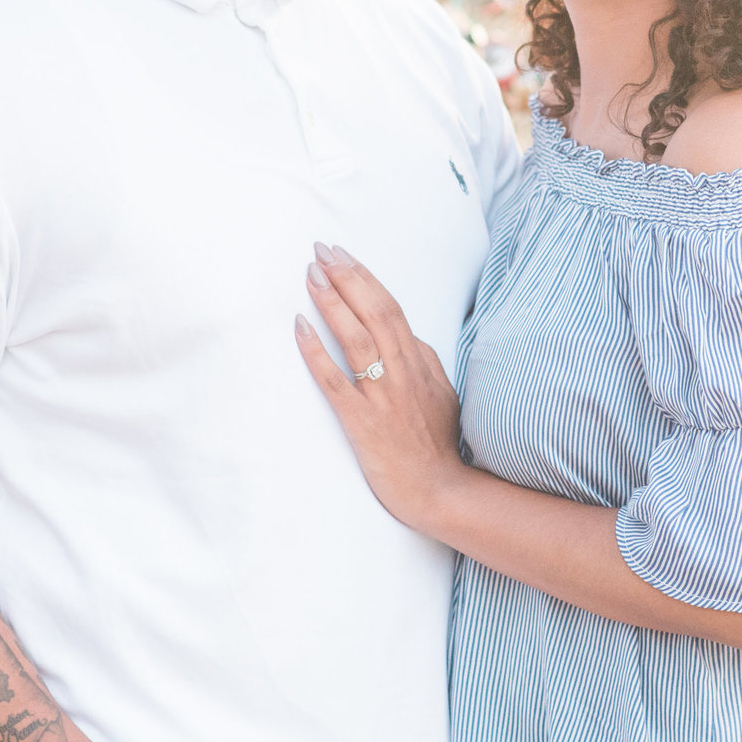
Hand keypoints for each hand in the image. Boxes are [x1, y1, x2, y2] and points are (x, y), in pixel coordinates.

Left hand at [295, 242, 469, 531]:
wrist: (439, 490)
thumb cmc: (437, 446)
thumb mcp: (442, 394)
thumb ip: (426, 363)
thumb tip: (410, 338)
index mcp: (420, 363)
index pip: (391, 308)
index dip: (365, 279)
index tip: (343, 256)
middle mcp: (403, 372)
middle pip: (374, 312)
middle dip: (347, 276)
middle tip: (322, 250)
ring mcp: (383, 395)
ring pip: (356, 337)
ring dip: (332, 302)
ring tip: (311, 274)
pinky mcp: (363, 421)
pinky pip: (335, 380)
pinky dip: (316, 350)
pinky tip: (299, 326)